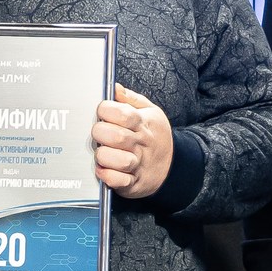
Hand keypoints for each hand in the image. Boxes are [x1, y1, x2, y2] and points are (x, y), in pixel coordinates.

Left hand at [92, 84, 173, 198]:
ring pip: (120, 161)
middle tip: (98, 132)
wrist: (173, 166)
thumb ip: (130, 99)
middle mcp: (141, 144)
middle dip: (101, 133)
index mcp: (143, 123)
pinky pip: (119, 181)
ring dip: (104, 156)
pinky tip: (102, 169)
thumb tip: (115, 88)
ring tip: (101, 151)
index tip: (101, 111)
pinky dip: (108, 176)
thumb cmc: (154, 135)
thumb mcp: (150, 112)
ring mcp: (138, 165)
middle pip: (118, 137)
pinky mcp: (133, 183)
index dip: (107, 110)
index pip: (124, 114)